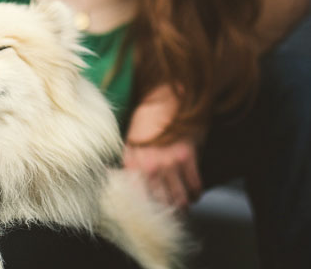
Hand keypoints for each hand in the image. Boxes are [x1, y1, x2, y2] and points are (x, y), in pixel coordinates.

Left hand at [123, 84, 203, 209]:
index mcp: (133, 162)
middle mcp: (150, 165)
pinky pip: (195, 185)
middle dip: (167, 212)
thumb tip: (114, 176)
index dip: (146, 209)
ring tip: (183, 206)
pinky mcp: (188, 156)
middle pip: (161, 203)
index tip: (151, 213)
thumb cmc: (147, 116)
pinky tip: (194, 193)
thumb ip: (127, 160)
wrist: (167, 95)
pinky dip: (196, 193)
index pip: (137, 197)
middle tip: (170, 214)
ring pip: (180, 199)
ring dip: (183, 206)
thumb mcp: (130, 138)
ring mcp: (170, 162)